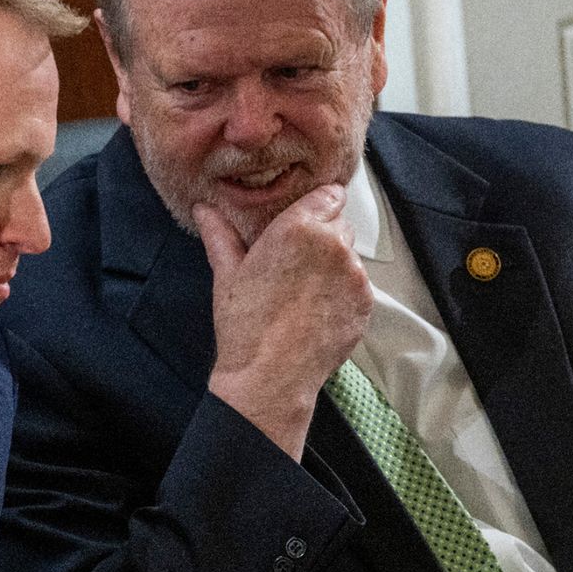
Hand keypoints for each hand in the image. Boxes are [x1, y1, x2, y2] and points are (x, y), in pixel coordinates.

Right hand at [195, 185, 371, 459]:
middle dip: (322, 236)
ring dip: (334, 264)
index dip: (316, 207)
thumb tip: (206, 210)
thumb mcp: (227, 275)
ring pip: (350, 254)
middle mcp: (333, 244)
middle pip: (339, 223)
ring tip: (305, 291)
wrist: (271, 377)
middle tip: (295, 262)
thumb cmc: (246, 327)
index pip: (329, 194)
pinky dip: (343, 291)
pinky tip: (317, 309)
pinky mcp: (366, 301)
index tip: (304, 221)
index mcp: (299, 227)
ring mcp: (354, 274)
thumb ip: (221, 235)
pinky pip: (359, 284)